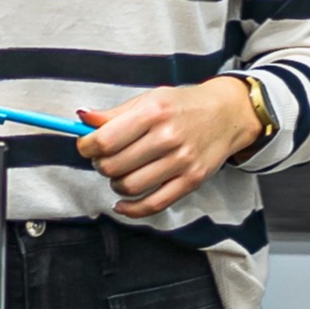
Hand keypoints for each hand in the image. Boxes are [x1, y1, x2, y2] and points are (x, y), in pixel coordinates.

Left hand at [79, 78, 261, 216]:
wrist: (227, 115)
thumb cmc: (184, 106)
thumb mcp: (150, 99)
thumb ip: (115, 113)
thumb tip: (82, 119)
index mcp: (153, 112)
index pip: (105, 140)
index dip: (87, 147)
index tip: (86, 146)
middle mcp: (168, 137)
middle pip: (114, 165)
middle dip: (100, 165)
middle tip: (104, 159)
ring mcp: (181, 161)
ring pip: (130, 187)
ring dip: (115, 184)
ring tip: (119, 174)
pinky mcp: (192, 181)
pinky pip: (154, 204)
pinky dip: (131, 209)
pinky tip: (123, 204)